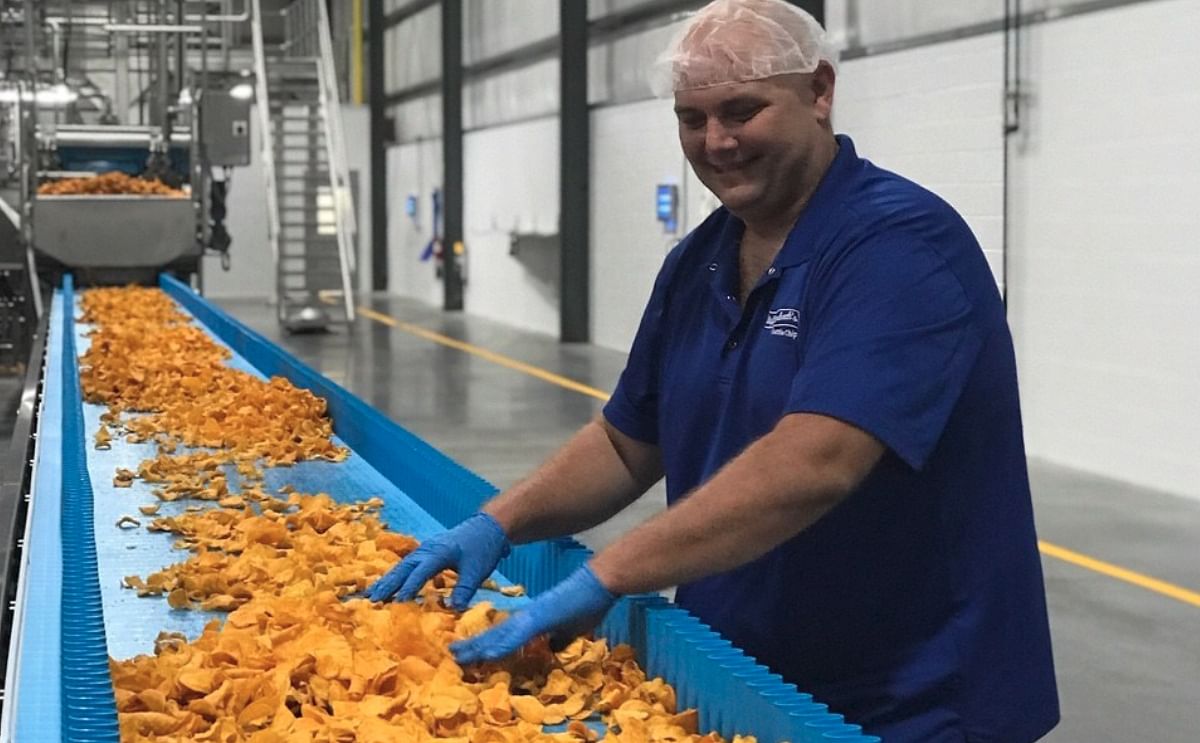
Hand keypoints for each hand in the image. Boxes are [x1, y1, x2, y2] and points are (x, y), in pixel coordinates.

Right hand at [367, 512, 510, 610]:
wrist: (487, 527)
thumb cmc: (482, 549)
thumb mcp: (477, 571)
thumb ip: (465, 590)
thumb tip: (454, 610)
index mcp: (440, 552)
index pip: (421, 571)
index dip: (410, 587)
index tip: (398, 602)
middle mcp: (428, 550)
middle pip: (404, 568)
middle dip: (388, 584)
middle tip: (373, 601)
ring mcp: (424, 550)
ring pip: (401, 566)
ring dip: (387, 581)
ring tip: (370, 597)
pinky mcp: (425, 553)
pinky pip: (406, 566)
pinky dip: (394, 577)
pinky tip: (385, 588)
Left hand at [451, 564, 616, 664]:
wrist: (600, 582)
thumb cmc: (589, 603)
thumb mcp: (574, 628)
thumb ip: (560, 638)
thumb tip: (552, 648)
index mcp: (534, 620)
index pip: (506, 635)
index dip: (488, 645)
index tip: (473, 656)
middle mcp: (528, 617)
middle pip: (496, 634)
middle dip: (475, 646)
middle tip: (453, 655)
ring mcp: (533, 616)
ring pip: (500, 635)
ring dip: (480, 647)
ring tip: (459, 655)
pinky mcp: (541, 617)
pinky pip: (518, 635)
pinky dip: (502, 645)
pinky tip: (488, 654)